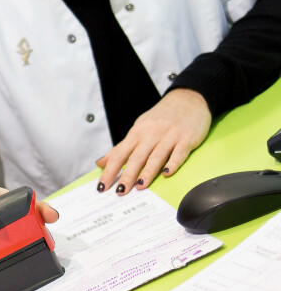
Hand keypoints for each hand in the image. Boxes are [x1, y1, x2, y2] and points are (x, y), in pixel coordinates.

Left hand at [96, 88, 211, 194]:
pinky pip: (179, 153)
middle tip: (120, 191)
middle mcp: (151, 134)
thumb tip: (101, 163)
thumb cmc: (161, 118)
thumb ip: (121, 148)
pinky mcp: (186, 138)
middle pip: (136, 157)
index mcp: (136, 133)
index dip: (109, 171)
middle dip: (127, 175)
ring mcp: (169, 136)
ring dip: (147, 172)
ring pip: (156, 156)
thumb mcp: (138, 129)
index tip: (102, 186)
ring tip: (139, 186)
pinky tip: (167, 174)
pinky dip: (173, 163)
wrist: (188, 99)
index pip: (119, 154)